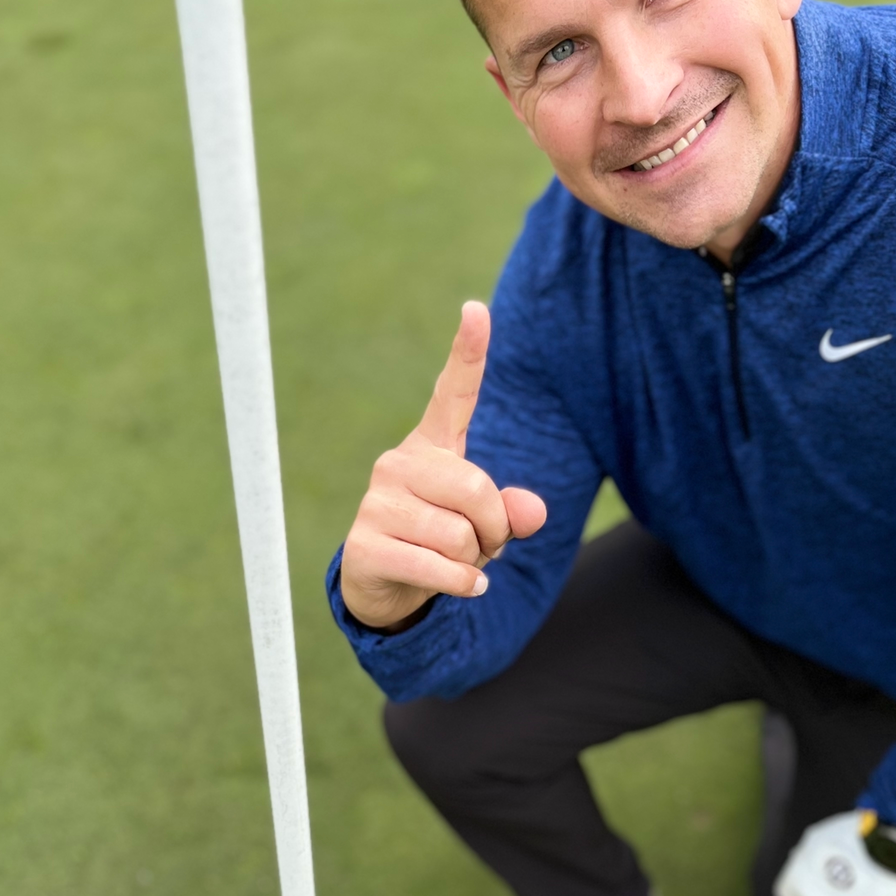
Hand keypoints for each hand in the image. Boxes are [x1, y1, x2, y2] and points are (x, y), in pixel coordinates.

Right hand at [340, 302, 547, 629]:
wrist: (387, 586)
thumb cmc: (441, 542)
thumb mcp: (486, 524)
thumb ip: (513, 512)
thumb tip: (532, 514)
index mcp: (432, 447)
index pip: (452, 393)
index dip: (468, 351)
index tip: (476, 309)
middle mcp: (399, 463)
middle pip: (476, 489)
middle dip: (496, 529)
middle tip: (485, 545)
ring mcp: (376, 501)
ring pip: (460, 535)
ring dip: (475, 561)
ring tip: (457, 563)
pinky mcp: (364, 545)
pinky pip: (439, 566)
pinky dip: (463, 584)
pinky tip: (461, 585)